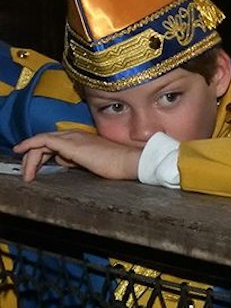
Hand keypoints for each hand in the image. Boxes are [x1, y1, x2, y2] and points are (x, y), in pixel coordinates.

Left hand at [13, 131, 141, 181]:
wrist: (129, 161)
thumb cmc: (118, 165)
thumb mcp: (92, 162)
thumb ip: (76, 160)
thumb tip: (63, 161)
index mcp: (81, 138)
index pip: (54, 142)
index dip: (41, 154)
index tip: (34, 166)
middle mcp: (75, 134)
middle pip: (45, 142)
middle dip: (32, 157)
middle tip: (27, 173)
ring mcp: (72, 137)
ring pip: (41, 142)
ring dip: (30, 158)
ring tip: (27, 174)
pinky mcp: (70, 144)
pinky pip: (42, 141)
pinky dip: (29, 146)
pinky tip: (22, 152)